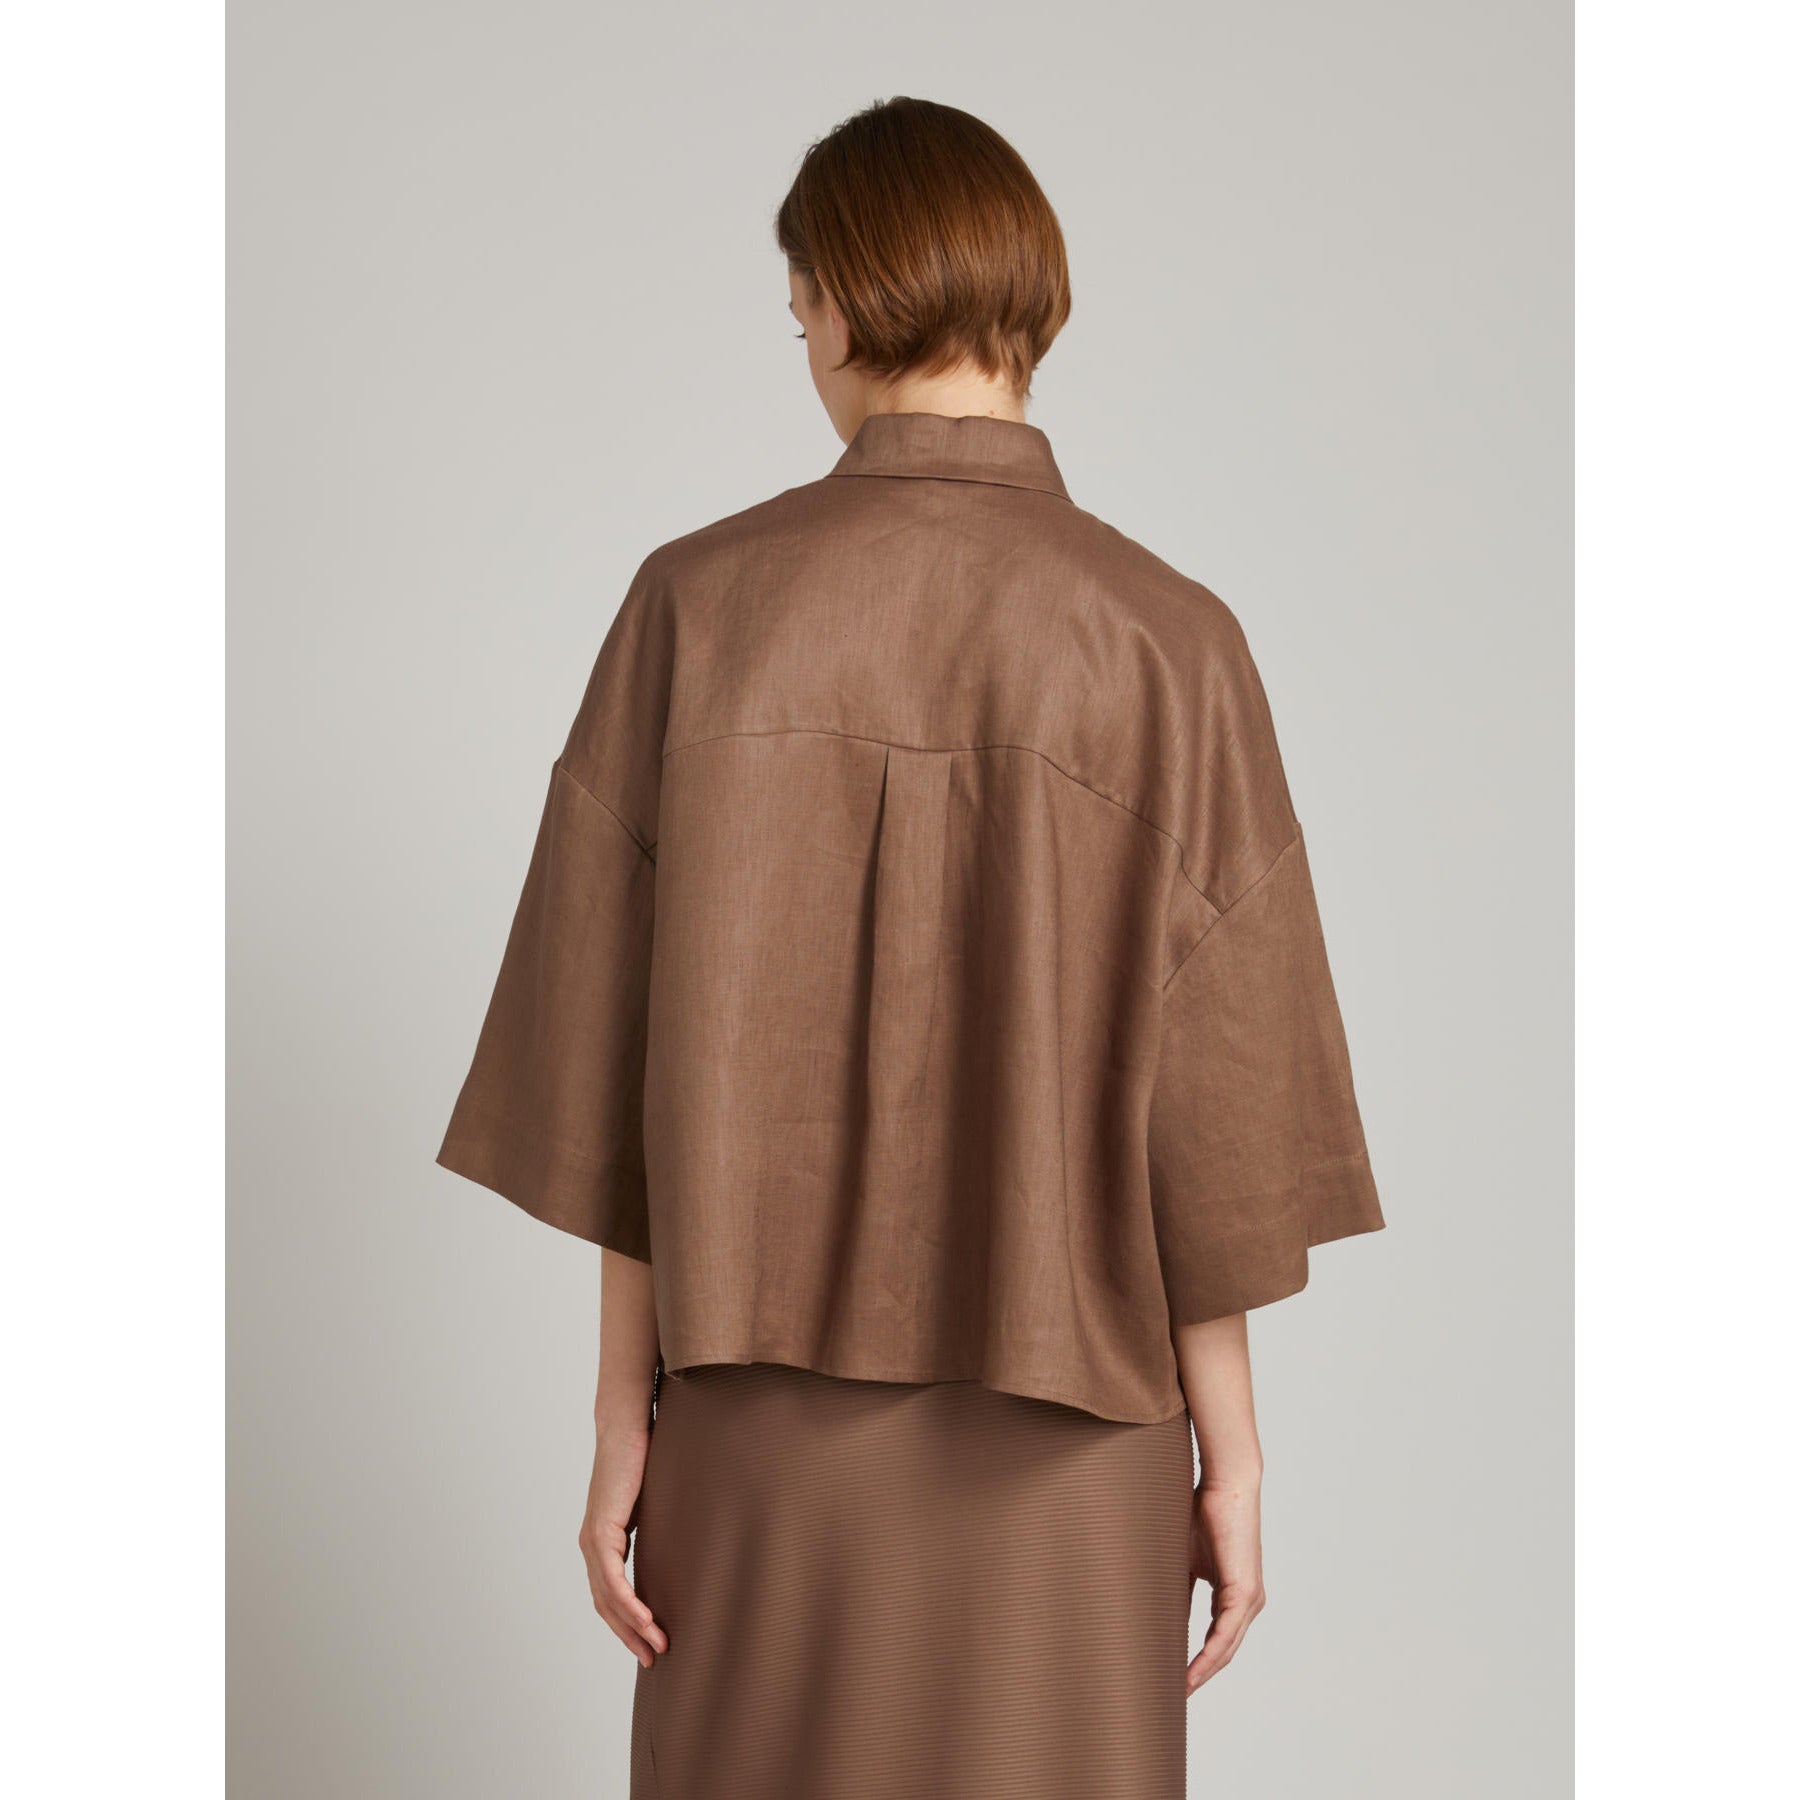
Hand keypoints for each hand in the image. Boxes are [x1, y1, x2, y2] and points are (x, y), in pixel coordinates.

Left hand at [578, 1419, 667, 1668]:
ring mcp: (592, 1540)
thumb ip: (655, 1529)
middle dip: (630, 1636)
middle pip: (606, 1606)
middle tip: (654, 1659)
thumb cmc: (643, 1458)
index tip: (651, 1643)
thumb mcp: (652, 1505)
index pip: (611, 1595)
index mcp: (602, 1541)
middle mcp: (591, 1545)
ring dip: (633, 1627)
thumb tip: (680, 1548)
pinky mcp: (600, 1532)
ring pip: (608, 1599)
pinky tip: (647, 1621)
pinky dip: (629, 1604)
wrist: (627, 1427)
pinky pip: (611, 1580)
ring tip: (658, 1646)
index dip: (629, 1623)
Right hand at [1187, 1474, 1265, 1693]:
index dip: (1198, 1663)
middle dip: (1199, 1676)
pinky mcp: (1245, 1592)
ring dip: (1203, 1673)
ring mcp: (1250, 1599)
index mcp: (1235, 1594)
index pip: (1218, 1640)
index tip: (1174, 1680)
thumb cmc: (1204, 1512)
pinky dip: (1208, 1657)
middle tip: (1172, 1697)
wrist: (1225, 1484)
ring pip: (1226, 1650)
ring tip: (1178, 1692)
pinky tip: (1191, 1672)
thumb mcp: (1186, 1558)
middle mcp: (1248, 1602)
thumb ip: (1180, 1587)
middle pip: (1224, 1653)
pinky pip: (1225, 1635)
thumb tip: (1156, 1613)